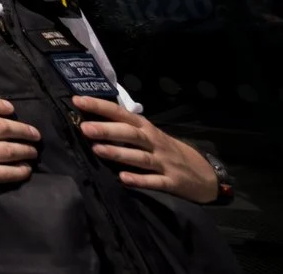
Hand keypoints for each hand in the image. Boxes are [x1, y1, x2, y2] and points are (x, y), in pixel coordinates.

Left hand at [74, 97, 220, 201]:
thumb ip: (125, 127)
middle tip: (85, 128)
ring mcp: (164, 162)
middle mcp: (154, 142)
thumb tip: (89, 118)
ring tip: (98, 150)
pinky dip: (140, 180)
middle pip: (130, 134)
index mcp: (146, 128)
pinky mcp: (172, 182)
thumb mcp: (149, 134)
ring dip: (119, 153)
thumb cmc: (166, 150)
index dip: (100, 106)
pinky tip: (124, 179)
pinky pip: (155, 181)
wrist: (204, 174)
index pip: (121, 113)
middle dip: (108, 130)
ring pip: (140, 157)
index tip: (77, 100)